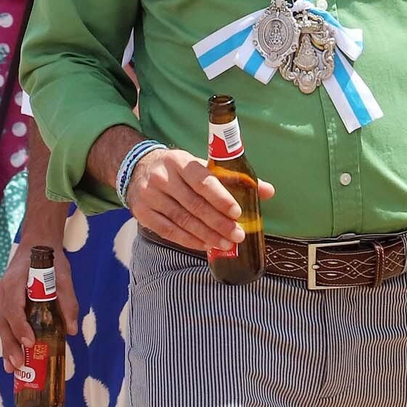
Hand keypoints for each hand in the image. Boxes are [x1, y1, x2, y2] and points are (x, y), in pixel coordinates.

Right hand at [0, 235, 78, 373]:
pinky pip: (4, 322)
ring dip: (7, 347)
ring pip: (2, 325)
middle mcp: (3, 290)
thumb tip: (72, 330)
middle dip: (10, 345)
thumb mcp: (64, 275)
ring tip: (13, 369)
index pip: (14, 307)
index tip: (30, 343)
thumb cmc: (50, 259)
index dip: (20, 326)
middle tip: (18, 366)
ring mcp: (1, 296)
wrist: (37, 242)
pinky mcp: (4, 301)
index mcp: (15, 281)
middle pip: (4, 321)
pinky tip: (13, 356)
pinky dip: (9, 339)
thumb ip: (68, 301)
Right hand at [124, 148, 273, 252]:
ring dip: (207, 235)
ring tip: (225, 243)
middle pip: (194, 205)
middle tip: (237, 235)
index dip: (220, 198)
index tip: (237, 212)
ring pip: (183, 221)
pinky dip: (189, 240)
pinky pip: (169, 231)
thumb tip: (268, 191)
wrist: (138, 168)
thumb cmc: (178, 169)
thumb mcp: (200, 165)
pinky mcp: (143, 213)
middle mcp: (163, 177)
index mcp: (180, 161)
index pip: (202, 181)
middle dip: (218, 223)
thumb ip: (233, 178)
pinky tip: (205, 245)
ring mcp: (150, 196)